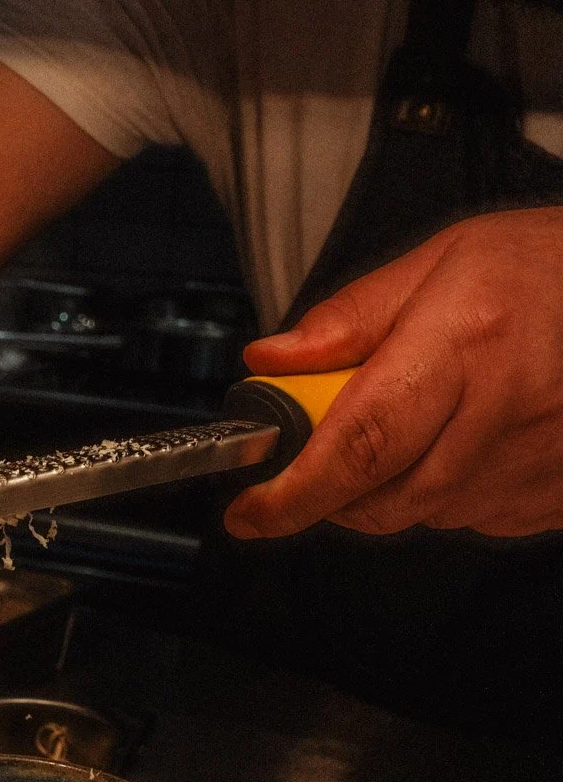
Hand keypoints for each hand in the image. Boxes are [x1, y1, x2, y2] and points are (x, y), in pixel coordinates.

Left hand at [224, 207, 562, 539]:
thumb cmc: (547, 269)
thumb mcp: (441, 263)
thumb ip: (347, 321)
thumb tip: (269, 363)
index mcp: (465, 346)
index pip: (359, 444)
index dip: (293, 492)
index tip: (249, 512)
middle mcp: (504, 414)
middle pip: (382, 498)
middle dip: (331, 492)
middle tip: (324, 452)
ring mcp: (536, 465)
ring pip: (422, 515)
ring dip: (390, 488)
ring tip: (419, 421)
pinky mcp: (554, 498)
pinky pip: (470, 518)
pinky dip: (444, 492)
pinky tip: (466, 440)